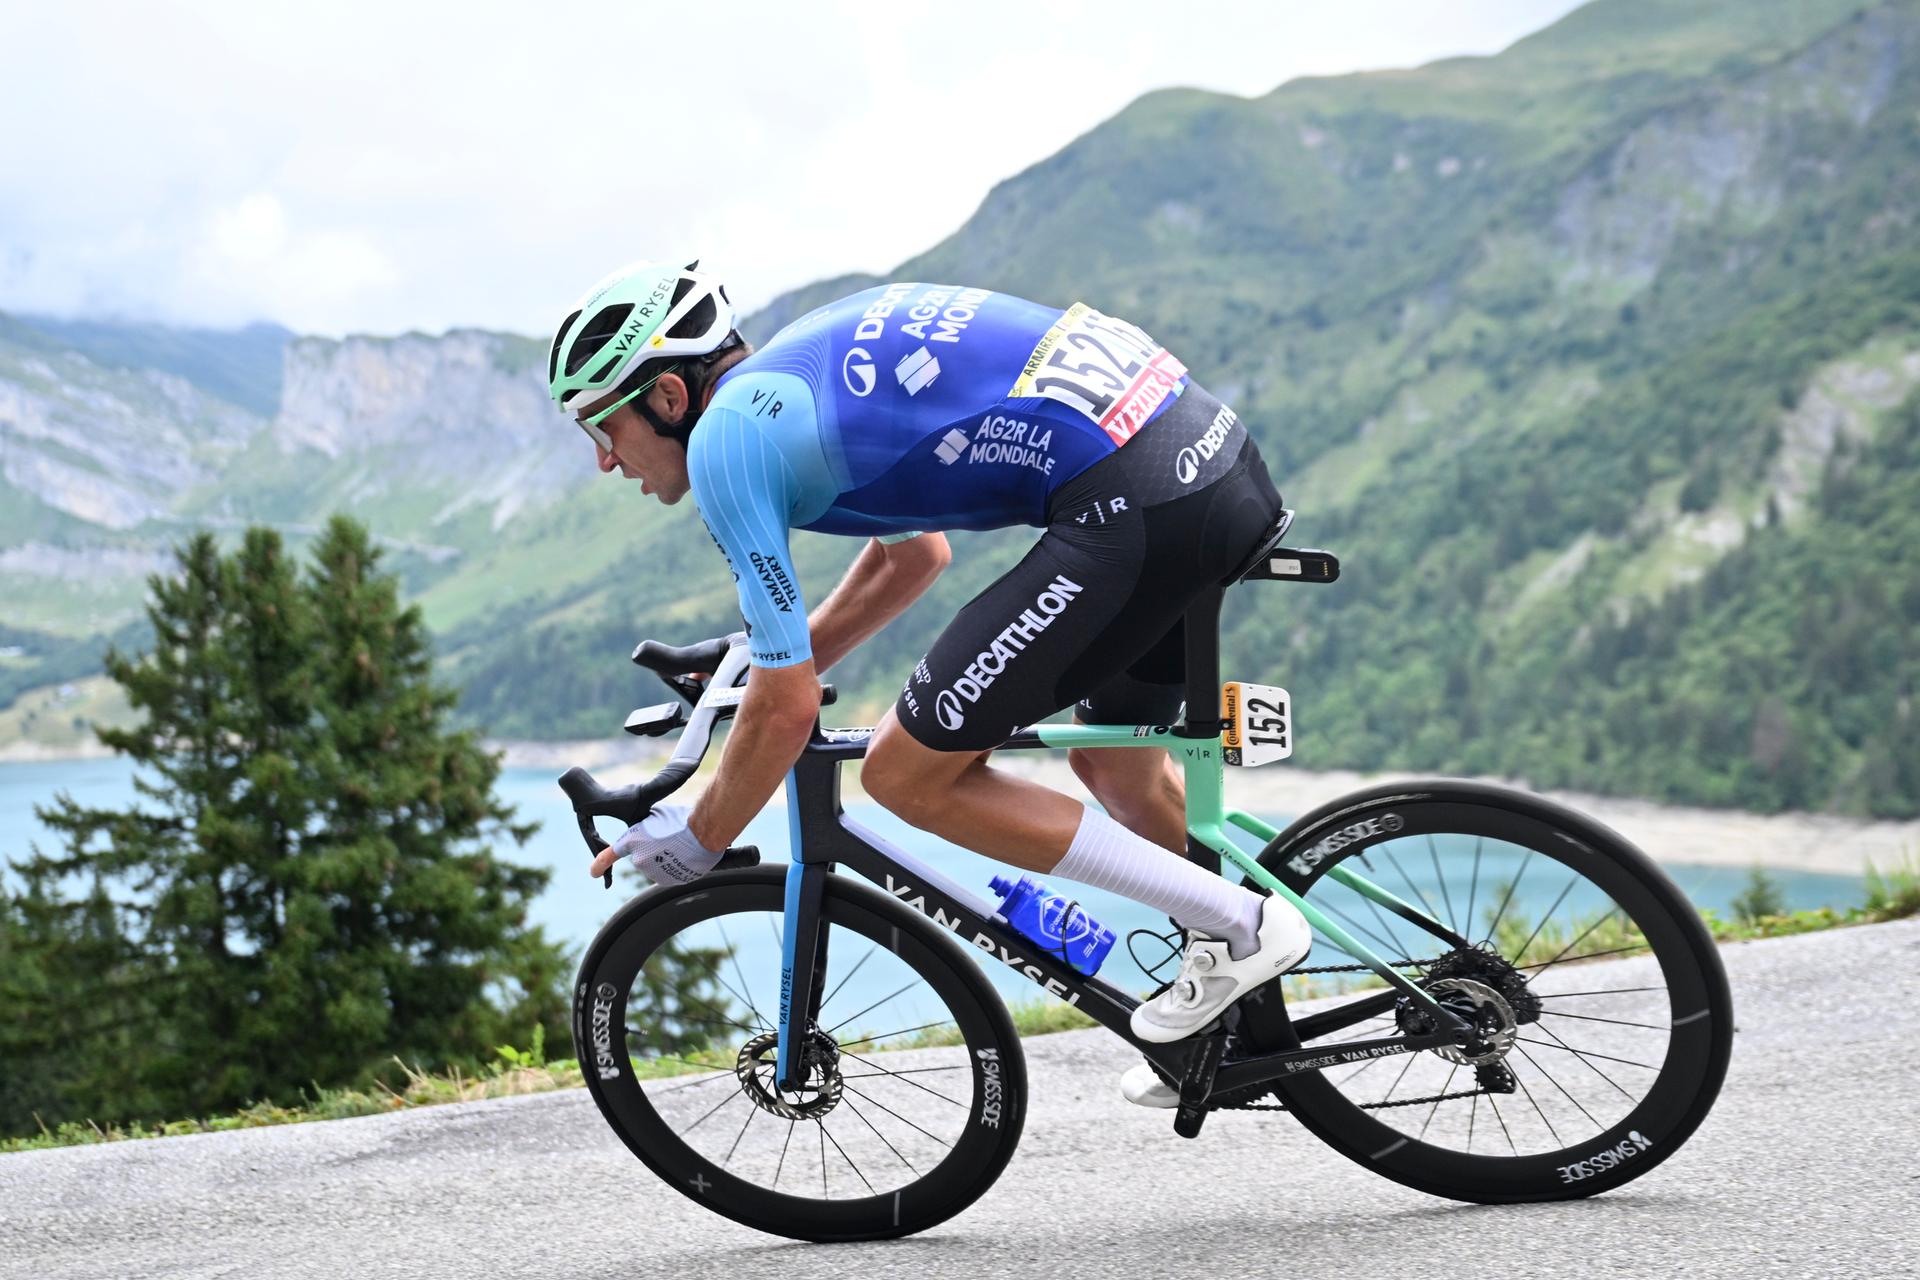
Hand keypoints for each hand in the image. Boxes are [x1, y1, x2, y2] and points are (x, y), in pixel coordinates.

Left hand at [589, 803, 720, 883]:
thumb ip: (646, 827)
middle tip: (671, 838)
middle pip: (644, 857)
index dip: (600, 864)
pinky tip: (687, 856)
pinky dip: (677, 868)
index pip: (611, 854)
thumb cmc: (682, 819)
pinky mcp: (668, 881)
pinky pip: (670, 874)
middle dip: (654, 850)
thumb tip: (649, 831)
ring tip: (682, 846)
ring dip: (667, 859)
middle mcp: (639, 860)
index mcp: (633, 841)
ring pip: (658, 866)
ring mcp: (653, 873)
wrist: (702, 833)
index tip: (594, 872)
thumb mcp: (657, 815)